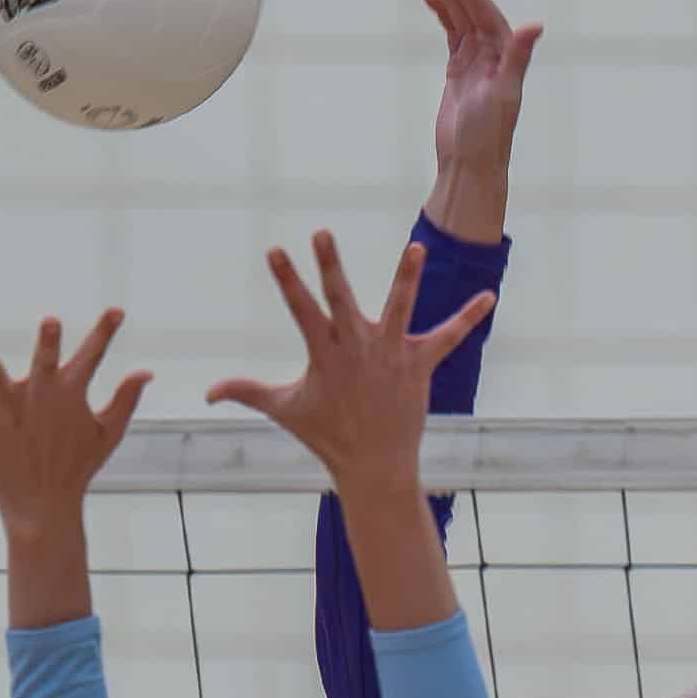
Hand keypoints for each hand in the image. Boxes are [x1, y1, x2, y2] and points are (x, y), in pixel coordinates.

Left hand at [0, 310, 151, 540]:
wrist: (44, 508)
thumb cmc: (77, 467)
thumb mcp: (108, 433)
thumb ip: (125, 399)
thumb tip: (146, 371)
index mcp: (70, 395)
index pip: (92, 357)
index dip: (104, 333)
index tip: (116, 311)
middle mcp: (39, 399)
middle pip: (44, 365)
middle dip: (48, 345)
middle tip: (51, 322)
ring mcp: (10, 412)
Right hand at [207, 232, 493, 492]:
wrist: (373, 464)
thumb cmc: (325, 435)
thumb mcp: (283, 409)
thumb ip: (245, 392)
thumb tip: (207, 393)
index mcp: (323, 353)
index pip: (300, 309)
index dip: (287, 280)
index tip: (277, 251)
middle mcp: (355, 348)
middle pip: (340, 299)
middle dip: (331, 266)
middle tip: (322, 233)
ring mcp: (389, 354)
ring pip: (398, 309)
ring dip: (407, 279)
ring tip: (416, 249)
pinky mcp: (418, 364)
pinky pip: (447, 337)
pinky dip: (468, 318)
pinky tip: (489, 297)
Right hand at [410, 0, 541, 183]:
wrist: (471, 165)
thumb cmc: (490, 135)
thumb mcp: (504, 95)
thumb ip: (518, 57)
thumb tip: (535, 25)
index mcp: (504, 48)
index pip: (479, 6)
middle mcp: (492, 47)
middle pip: (464, 2)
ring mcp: (475, 55)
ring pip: (454, 11)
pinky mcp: (460, 67)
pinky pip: (449, 28)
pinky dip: (438, 9)